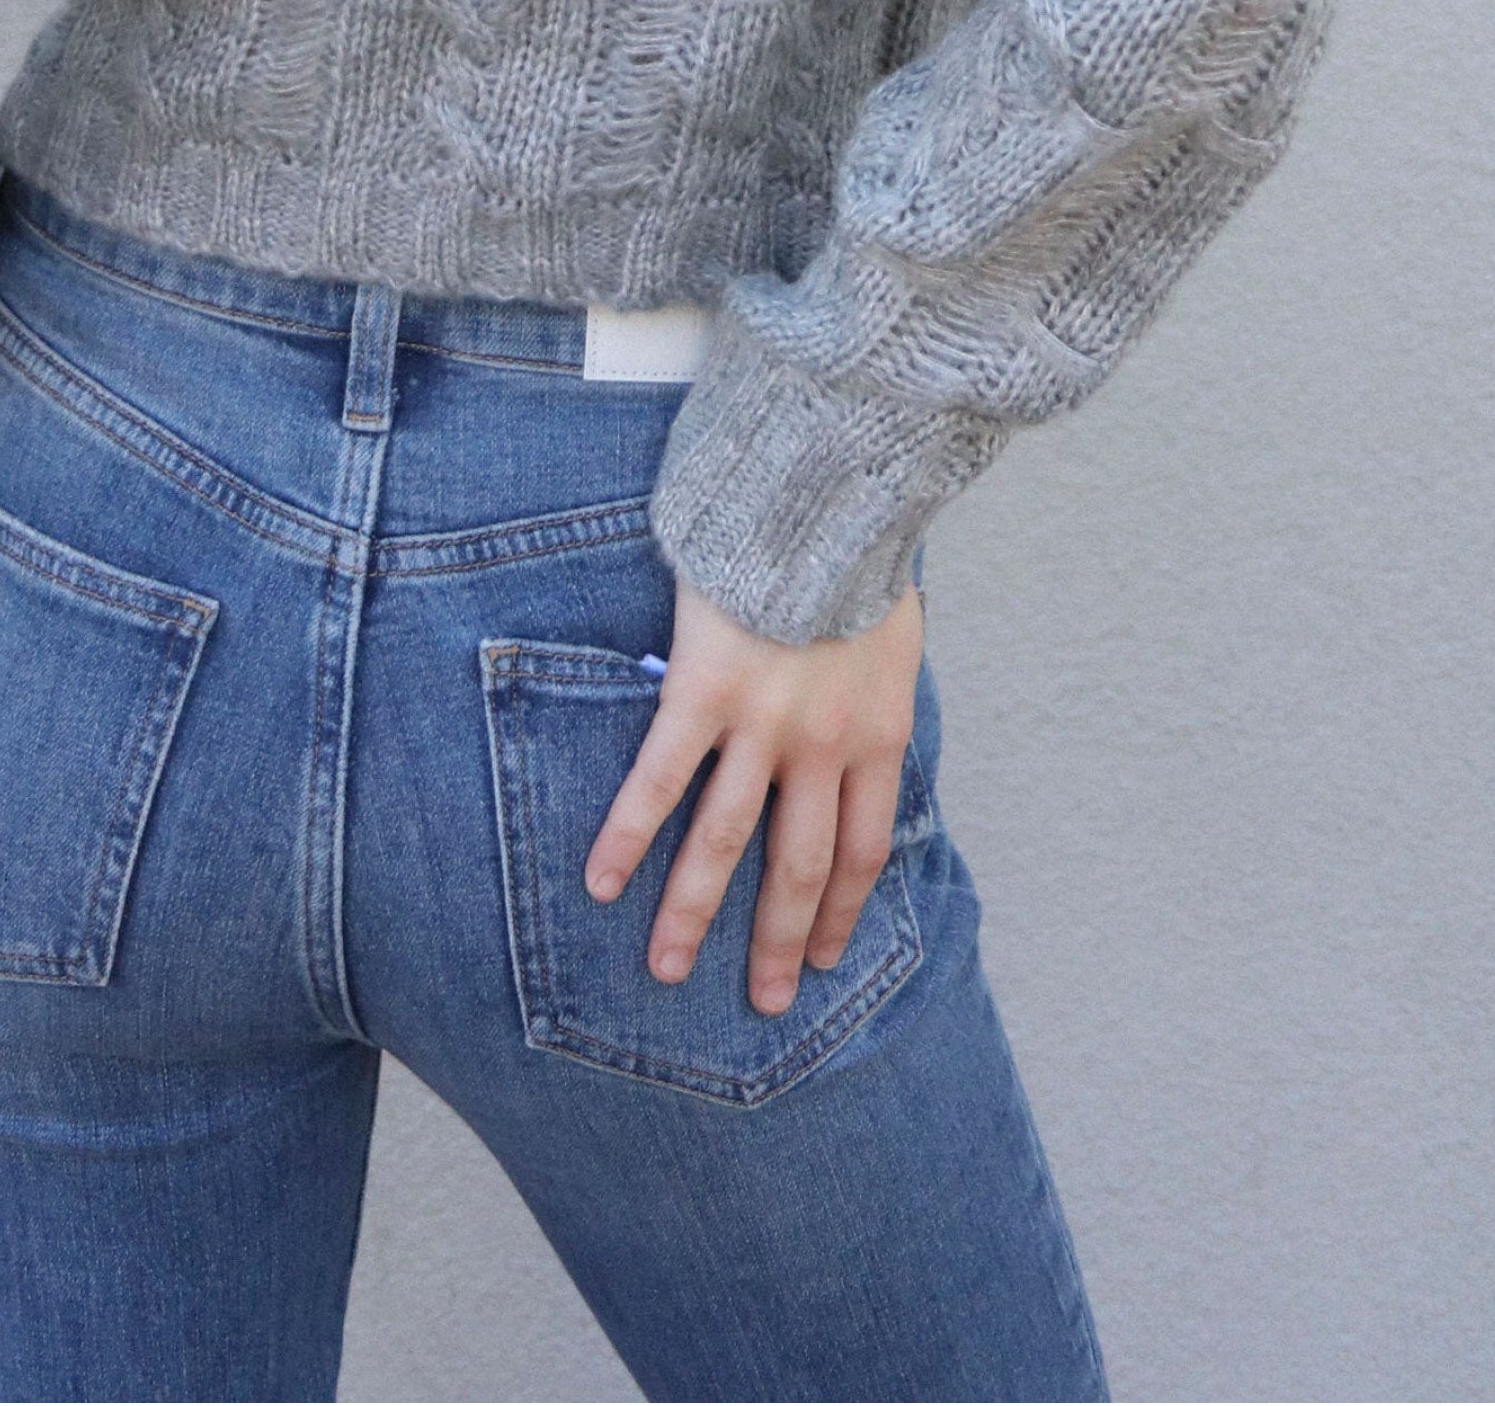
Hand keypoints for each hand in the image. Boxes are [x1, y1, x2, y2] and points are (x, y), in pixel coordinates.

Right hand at [583, 573, 924, 1017]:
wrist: (826, 493)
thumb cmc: (859, 550)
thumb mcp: (893, 632)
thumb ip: (872, 687)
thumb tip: (860, 713)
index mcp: (879, 735)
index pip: (864, 851)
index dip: (841, 914)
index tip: (820, 959)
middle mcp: (824, 746)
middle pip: (802, 868)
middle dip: (775, 940)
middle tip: (758, 1001)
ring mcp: (763, 723)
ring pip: (726, 841)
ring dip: (692, 911)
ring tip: (664, 968)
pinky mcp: (704, 691)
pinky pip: (661, 778)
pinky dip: (630, 834)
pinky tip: (601, 880)